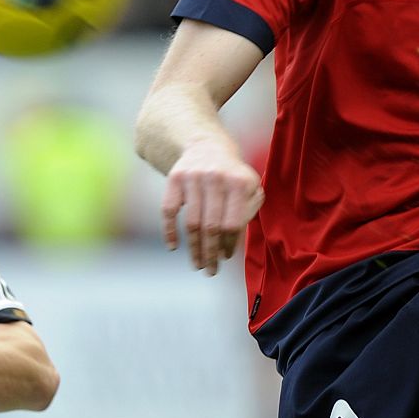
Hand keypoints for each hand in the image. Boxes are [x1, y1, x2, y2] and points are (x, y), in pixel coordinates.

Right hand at [161, 142, 263, 275]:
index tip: (225, 258)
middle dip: (211, 253)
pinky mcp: (174, 178)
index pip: (233, 223)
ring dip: (193, 248)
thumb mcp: (250, 187)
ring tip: (197, 264)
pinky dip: (169, 231)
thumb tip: (231, 244)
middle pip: (211, 226)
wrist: (206, 146)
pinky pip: (168, 210)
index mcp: (239, 182)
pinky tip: (173, 246)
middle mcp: (216, 178)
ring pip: (191, 222)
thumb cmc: (232, 177)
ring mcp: (193, 177)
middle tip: (210, 271)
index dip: (228, 245)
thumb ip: (249, 211)